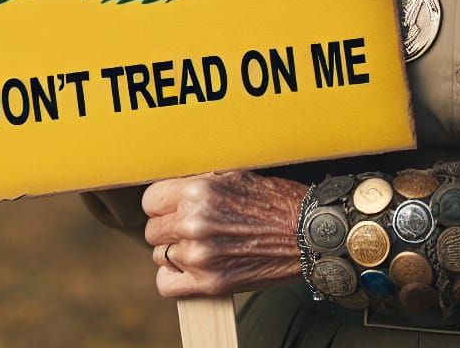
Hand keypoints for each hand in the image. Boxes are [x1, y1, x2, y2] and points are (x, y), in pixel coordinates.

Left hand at [142, 170, 305, 297]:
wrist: (307, 233)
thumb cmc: (276, 200)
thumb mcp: (237, 175)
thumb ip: (202, 182)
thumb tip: (174, 189)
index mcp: (200, 191)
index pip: (151, 200)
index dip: (162, 203)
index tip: (170, 206)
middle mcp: (194, 222)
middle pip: (153, 229)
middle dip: (169, 227)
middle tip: (191, 226)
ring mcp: (199, 255)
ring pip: (159, 255)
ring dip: (175, 251)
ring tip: (200, 245)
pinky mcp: (209, 283)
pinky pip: (166, 284)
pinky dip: (174, 277)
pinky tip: (191, 267)